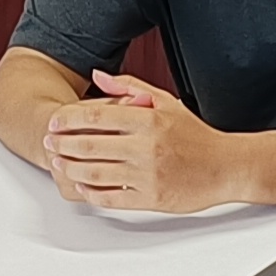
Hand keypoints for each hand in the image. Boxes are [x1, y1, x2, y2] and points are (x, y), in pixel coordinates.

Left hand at [40, 69, 231, 211]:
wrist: (226, 167)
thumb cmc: (196, 136)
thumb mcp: (165, 102)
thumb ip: (130, 87)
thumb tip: (97, 75)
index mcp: (149, 120)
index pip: (98, 117)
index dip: (70, 119)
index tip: (55, 122)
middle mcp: (147, 147)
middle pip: (91, 145)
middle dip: (63, 144)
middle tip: (49, 142)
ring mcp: (148, 175)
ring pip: (96, 173)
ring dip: (71, 168)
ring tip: (59, 162)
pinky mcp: (151, 199)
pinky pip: (111, 198)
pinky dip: (91, 193)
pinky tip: (82, 186)